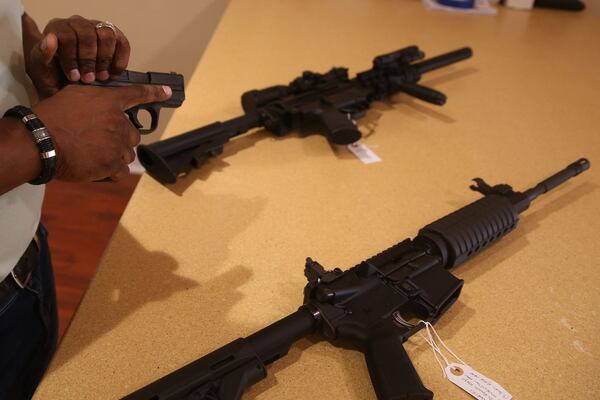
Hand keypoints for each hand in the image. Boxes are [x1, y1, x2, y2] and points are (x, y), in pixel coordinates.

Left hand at [23, 14, 130, 98]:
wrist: (69, 90)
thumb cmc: (54, 78)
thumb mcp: (41, 70)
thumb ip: (42, 55)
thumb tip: (51, 39)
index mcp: (58, 28)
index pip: (67, 35)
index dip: (71, 57)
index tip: (73, 76)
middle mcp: (78, 24)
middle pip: (88, 34)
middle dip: (89, 60)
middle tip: (88, 79)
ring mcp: (98, 29)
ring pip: (107, 35)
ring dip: (105, 59)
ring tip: (102, 77)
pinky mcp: (115, 38)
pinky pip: (122, 43)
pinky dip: (120, 60)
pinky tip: (113, 74)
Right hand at [32, 84, 171, 181]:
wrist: (40, 140)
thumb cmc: (51, 117)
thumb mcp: (72, 95)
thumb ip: (94, 99)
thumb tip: (100, 106)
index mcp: (109, 101)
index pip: (137, 94)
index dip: (154, 93)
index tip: (168, 93)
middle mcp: (118, 122)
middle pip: (133, 135)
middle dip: (120, 140)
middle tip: (99, 142)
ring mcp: (117, 144)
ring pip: (127, 154)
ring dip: (115, 157)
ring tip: (93, 155)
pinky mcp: (112, 164)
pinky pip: (121, 172)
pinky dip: (111, 173)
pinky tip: (97, 169)